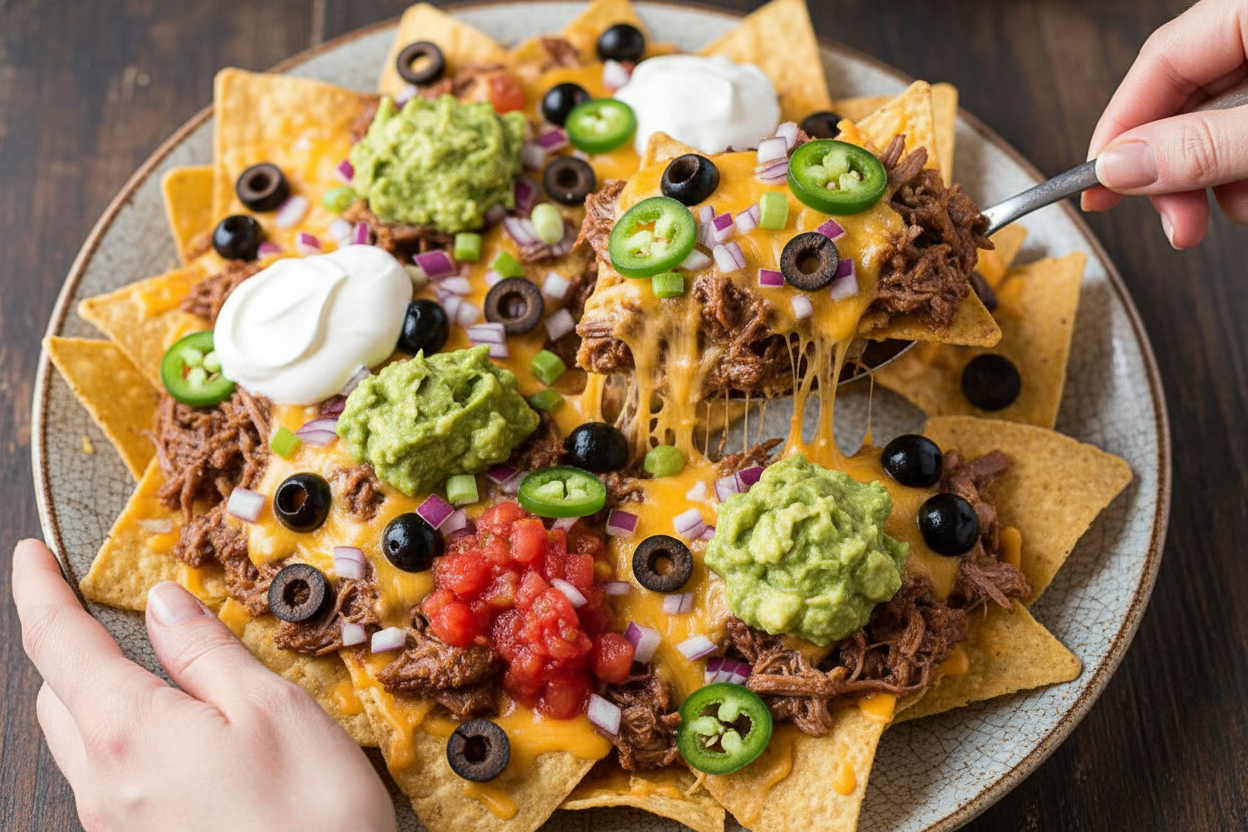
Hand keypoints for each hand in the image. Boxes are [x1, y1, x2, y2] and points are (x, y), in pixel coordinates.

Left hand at [12, 539, 396, 831]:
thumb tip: (167, 605)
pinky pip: (109, 779)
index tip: (31, 556)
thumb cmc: (310, 819)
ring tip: (152, 672)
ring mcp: (117, 824)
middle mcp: (103, 783)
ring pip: (79, 741)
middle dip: (68, 645)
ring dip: (96, 694)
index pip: (57, 640)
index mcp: (128, 730)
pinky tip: (180, 736)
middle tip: (102, 610)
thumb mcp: (272, 709)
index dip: (40, 589)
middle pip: (55, 694)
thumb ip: (208, 651)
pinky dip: (127, 737)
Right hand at [1083, 0, 1247, 247]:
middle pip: (1191, 98)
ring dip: (1220, 180)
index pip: (1162, 59)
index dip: (1123, 126)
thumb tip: (1119, 167)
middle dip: (1181, 170)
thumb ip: (1202, 146)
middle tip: (1177, 225)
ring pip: (1225, 124)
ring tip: (1241, 209)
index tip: (1100, 184)